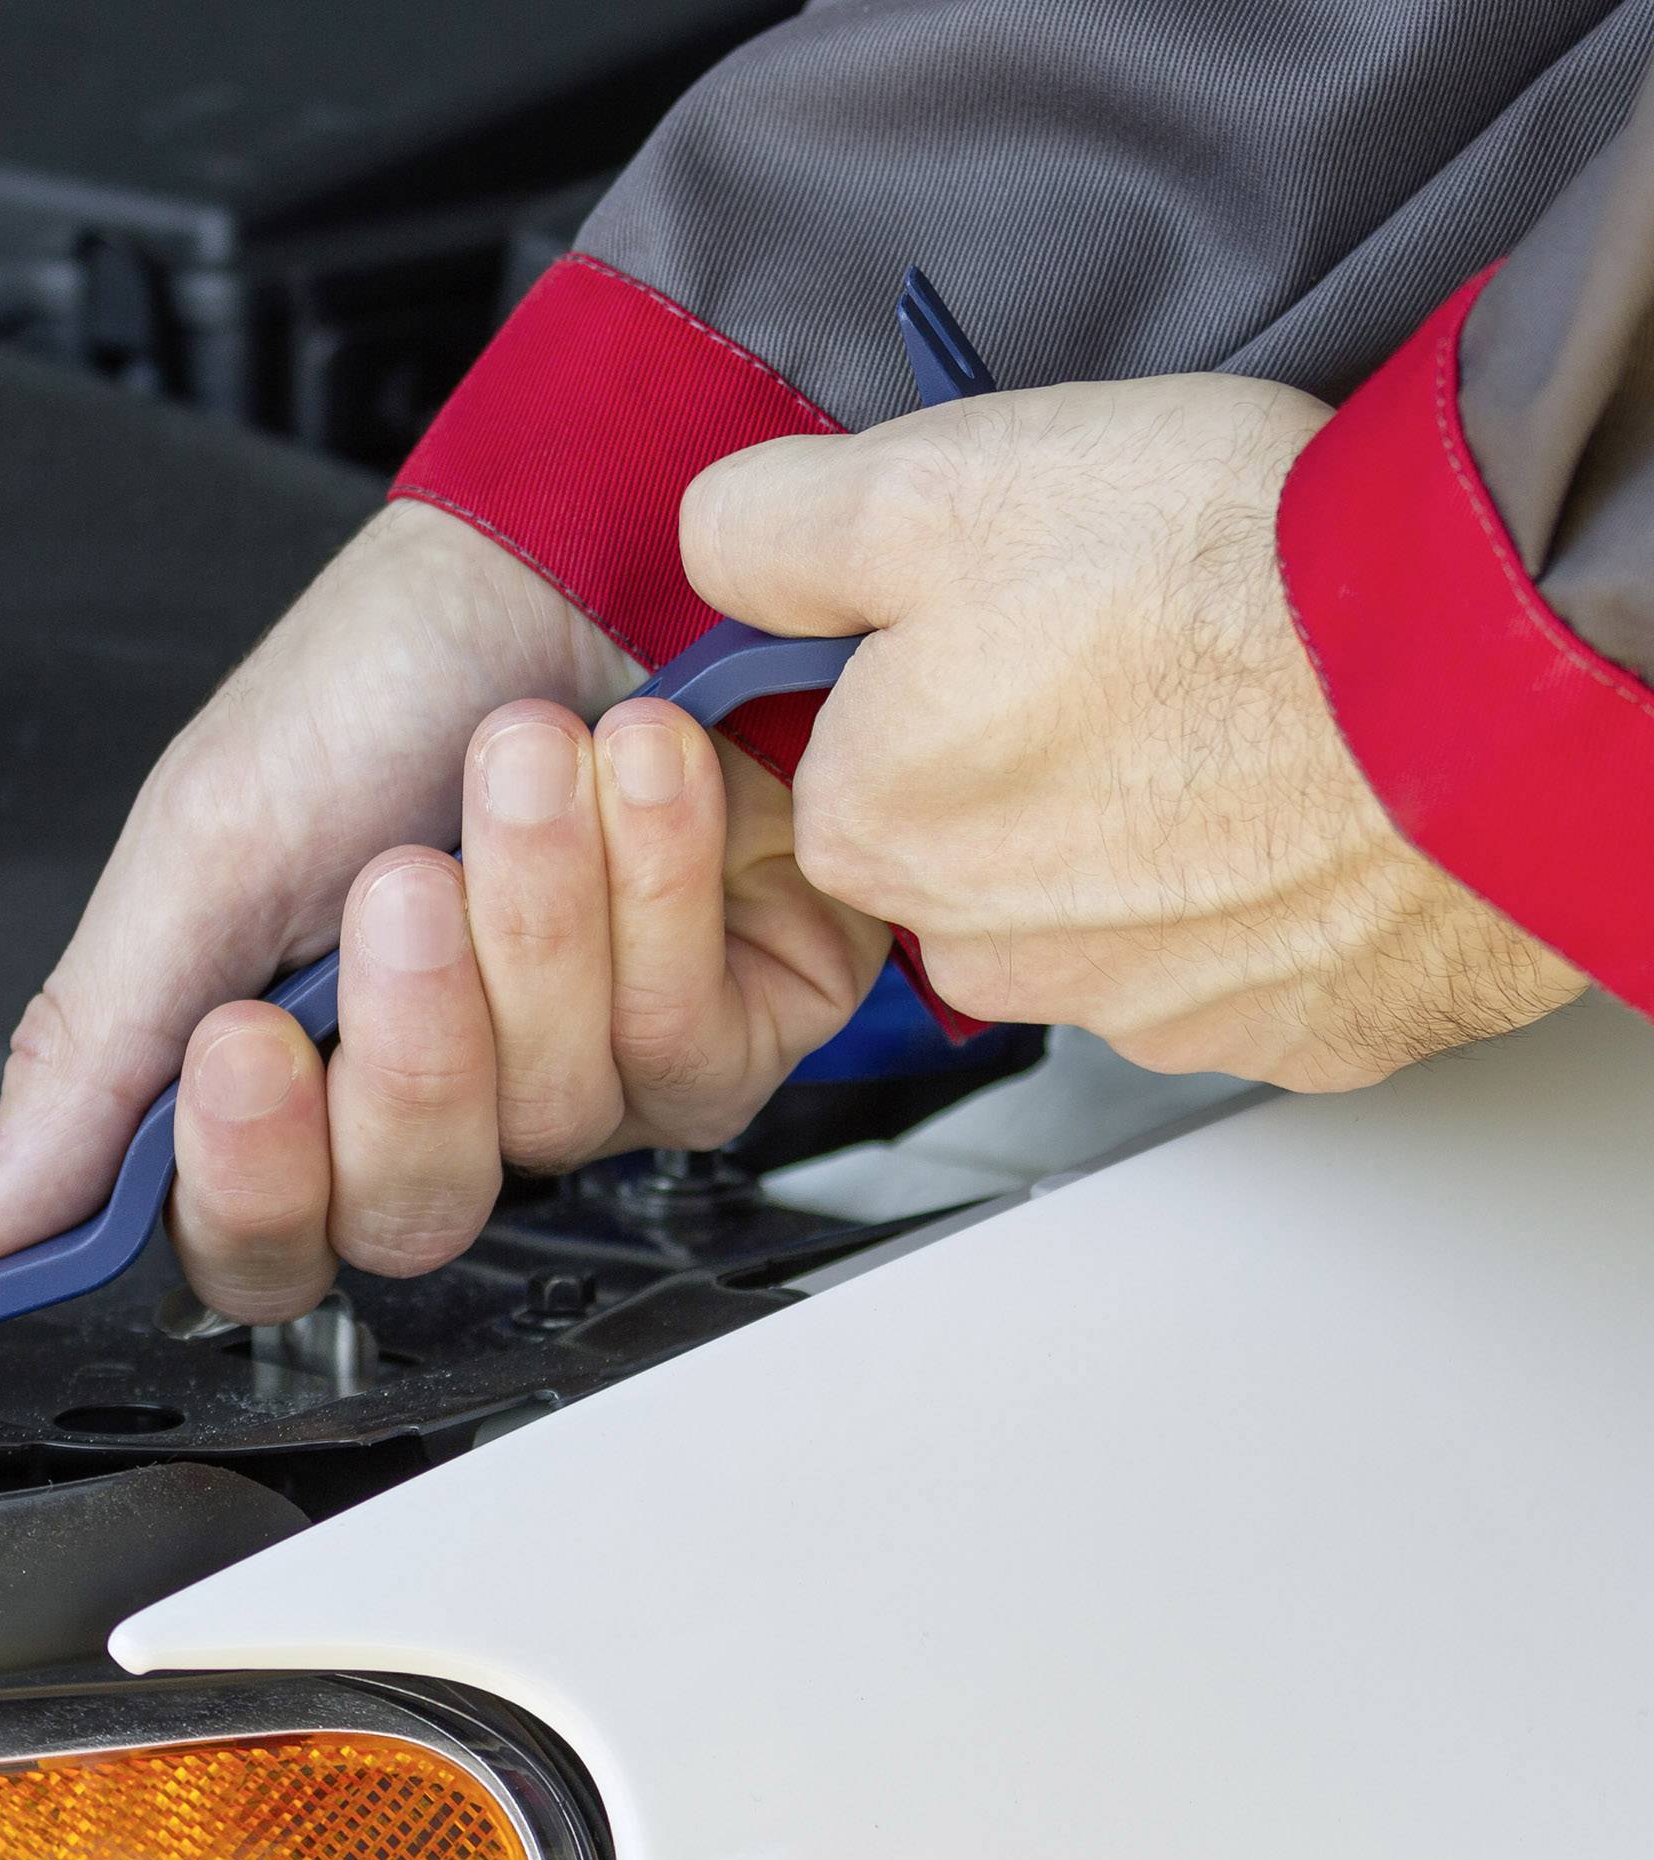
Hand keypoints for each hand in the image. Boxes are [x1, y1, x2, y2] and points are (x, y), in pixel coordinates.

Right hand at [0, 499, 667, 1317]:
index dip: (251, 1178)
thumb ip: (92, 1052)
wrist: (562, 550)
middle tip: (404, 877)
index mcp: (285, 1088)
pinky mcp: (717, 1036)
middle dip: (413, 1032)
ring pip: (560, 1118)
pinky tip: (636, 782)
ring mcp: (583, 1084)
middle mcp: (435, 1107)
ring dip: (537, 915)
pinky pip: (689, 1052)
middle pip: (413, 1207)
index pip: (255, 1247)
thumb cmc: (374, 683)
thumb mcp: (202, 845)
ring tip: (522, 760)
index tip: (242, 1042)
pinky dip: (655, 893)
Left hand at [681, 375, 1585, 1090]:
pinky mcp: (1287, 1031)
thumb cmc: (1224, 574)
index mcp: (875, 826)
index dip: (911, 670)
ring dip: (1153, 823)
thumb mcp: (937, 483)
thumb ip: (772, 529)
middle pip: (964, 839)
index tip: (1004, 617)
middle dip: (1027, 751)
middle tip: (1135, 646)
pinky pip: (1242, 951)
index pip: (836, 756)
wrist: (1492, 675)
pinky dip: (1269, 883)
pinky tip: (1314, 793)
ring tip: (1242, 708)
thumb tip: (713, 554)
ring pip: (1103, 903)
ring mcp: (1144, 1010)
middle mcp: (986, 953)